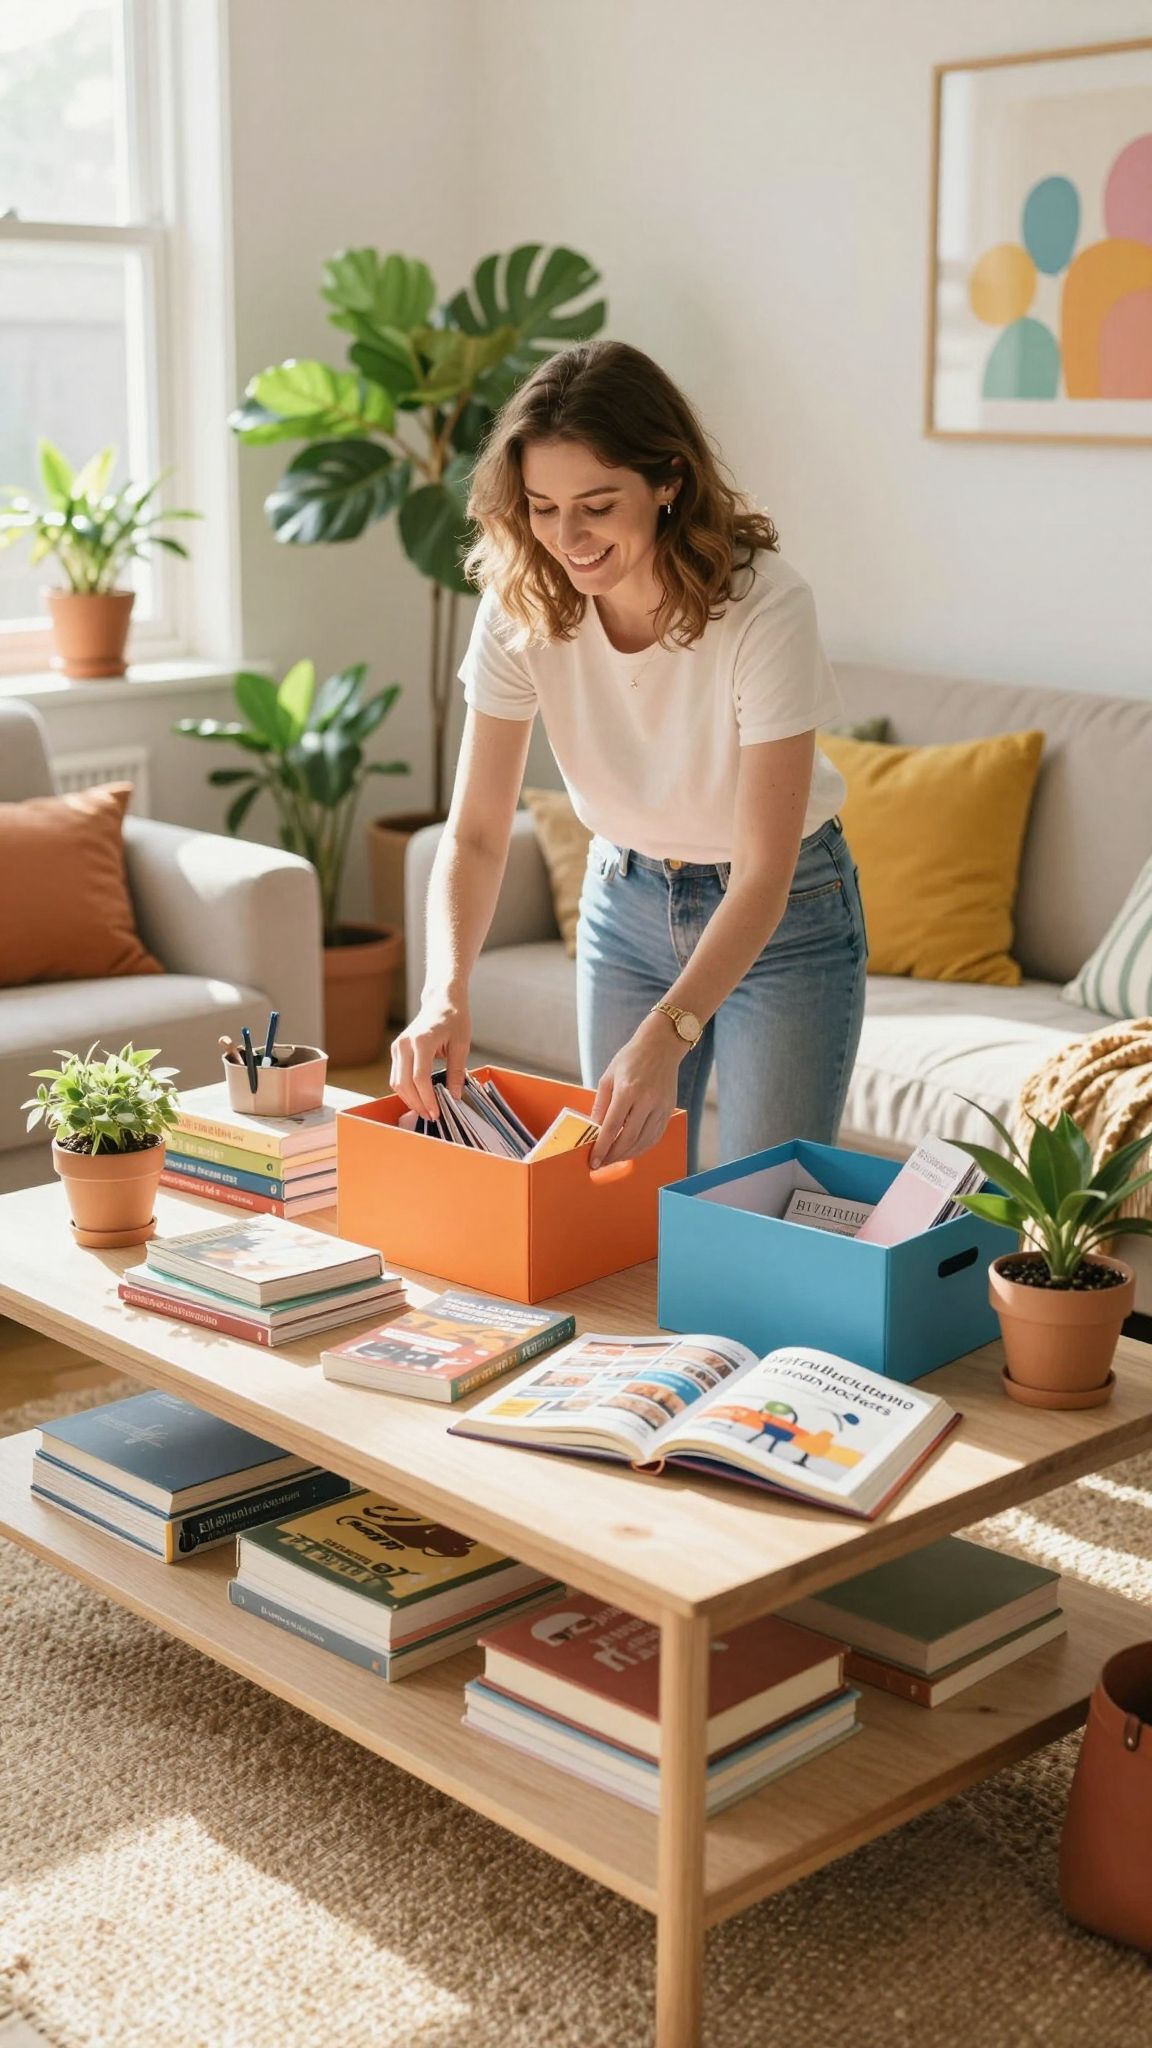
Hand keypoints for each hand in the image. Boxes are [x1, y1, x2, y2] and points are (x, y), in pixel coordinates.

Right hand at [390, 996, 470, 1119]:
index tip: (437, 1113)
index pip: (419, 1078)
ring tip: (426, 1109)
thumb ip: (456, 1071)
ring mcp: (397, 1047)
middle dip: (417, 1104)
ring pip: (396, 1082)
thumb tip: (454, 1096)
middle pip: (404, 1084)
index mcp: (422, 1041)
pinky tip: (420, 1097)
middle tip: (432, 1116)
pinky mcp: (396, 1050)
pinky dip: (406, 1090)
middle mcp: (405, 1044)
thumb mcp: (462, 1044)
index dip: (427, 1099)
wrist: (441, 1001)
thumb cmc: (454, 1019)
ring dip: (410, 1099)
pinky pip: (396, 1076)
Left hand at [589, 1018, 681, 1168]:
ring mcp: (660, 1106)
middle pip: (629, 1139)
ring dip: (628, 1154)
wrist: (661, 1045)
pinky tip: (631, 1150)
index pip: (612, 1127)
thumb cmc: (631, 1058)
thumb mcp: (608, 1077)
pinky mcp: (668, 1109)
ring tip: (614, 1159)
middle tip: (602, 1164)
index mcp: (628, 1090)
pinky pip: (655, 1135)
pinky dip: (643, 1147)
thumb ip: (601, 1105)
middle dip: (613, 1156)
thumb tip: (594, 1130)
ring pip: (644, 1141)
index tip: (593, 1161)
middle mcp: (647, 1100)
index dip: (602, 1148)